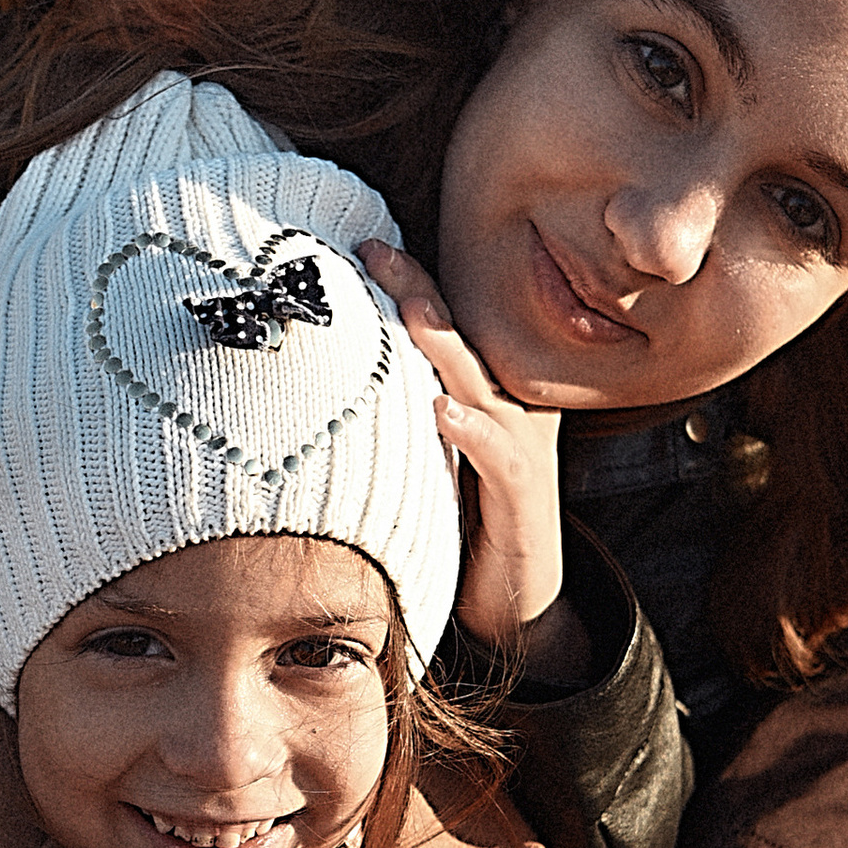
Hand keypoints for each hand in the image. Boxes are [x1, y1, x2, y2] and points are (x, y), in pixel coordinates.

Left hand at [356, 238, 582, 681]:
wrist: (517, 605)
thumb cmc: (462, 524)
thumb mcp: (421, 461)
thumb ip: (391, 418)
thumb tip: (322, 385)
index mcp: (480, 393)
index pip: (441, 324)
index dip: (405, 279)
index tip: (357, 242)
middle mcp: (507, 407)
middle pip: (458, 335)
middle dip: (417, 288)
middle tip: (373, 247)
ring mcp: (521, 447)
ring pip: (478, 381)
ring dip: (443, 343)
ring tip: (409, 307)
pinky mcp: (525, 497)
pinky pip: (500, 456)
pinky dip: (473, 432)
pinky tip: (443, 412)